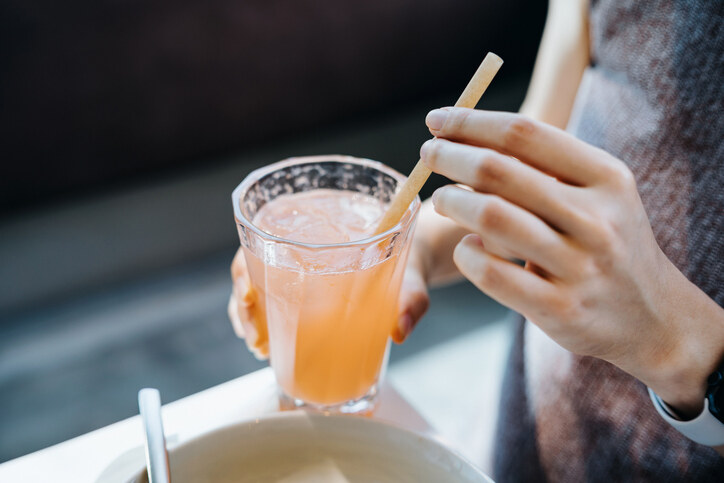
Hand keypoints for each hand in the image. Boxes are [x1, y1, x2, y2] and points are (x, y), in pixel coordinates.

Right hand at [229, 245, 430, 353]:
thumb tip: (401, 329)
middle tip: (256, 338)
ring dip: (250, 319)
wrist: (415, 263)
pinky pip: (274, 304)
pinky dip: (265, 325)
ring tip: (260, 347)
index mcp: (320, 227)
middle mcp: (302, 246)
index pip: (265, 237)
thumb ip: (411, 300)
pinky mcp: (305, 292)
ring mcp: (300, 270)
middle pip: (252, 267)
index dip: (247, 267)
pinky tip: (267, 347)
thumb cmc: (409, 259)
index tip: (247, 295)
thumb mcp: (412, 277)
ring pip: (258, 288)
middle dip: (244, 306)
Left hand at [421, 107, 723, 415]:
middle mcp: (596, 218)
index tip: (436, 120)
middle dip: (449, 156)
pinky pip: (491, 273)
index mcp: (606, 178)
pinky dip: (466, 255)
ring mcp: (579, 267)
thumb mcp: (601, 193)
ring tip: (440, 199)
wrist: (653, 317)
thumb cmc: (610, 242)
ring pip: (490, 218)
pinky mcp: (559, 309)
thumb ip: (549, 167)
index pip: (524, 133)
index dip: (470, 122)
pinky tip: (466, 248)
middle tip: (427, 154)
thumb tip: (469, 136)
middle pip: (498, 170)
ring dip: (450, 202)